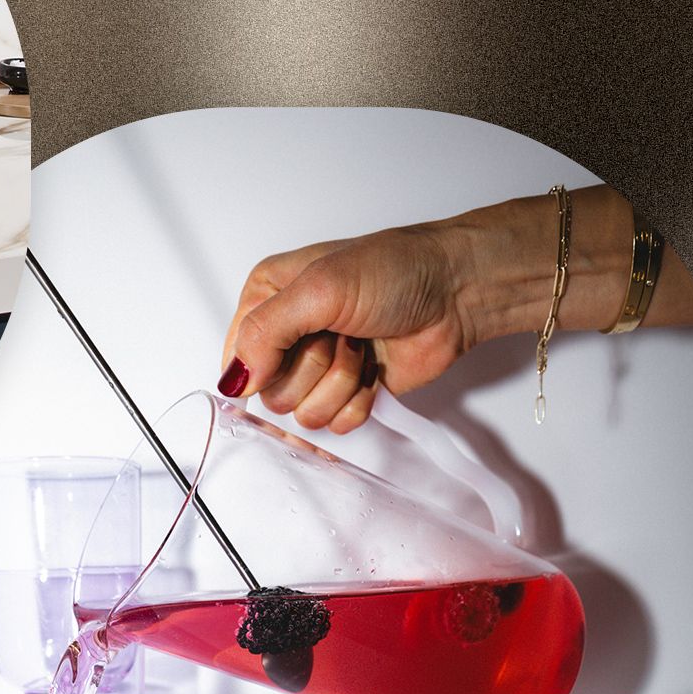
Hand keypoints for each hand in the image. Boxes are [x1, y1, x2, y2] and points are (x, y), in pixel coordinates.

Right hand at [218, 224, 494, 433]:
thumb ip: (265, 332)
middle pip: (271, 391)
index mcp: (269, 296)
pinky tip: (374, 370)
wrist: (457, 292)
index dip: (263, 362)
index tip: (296, 344)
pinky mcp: (349, 391)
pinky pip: (335, 423)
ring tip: (361, 347)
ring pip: (304, 412)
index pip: (237, 354)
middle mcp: (290, 333)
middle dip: (312, 368)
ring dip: (340, 383)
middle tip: (339, 335)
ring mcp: (320, 365)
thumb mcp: (318, 288)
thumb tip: (235, 379)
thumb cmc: (396, 270)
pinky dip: (359, 401)